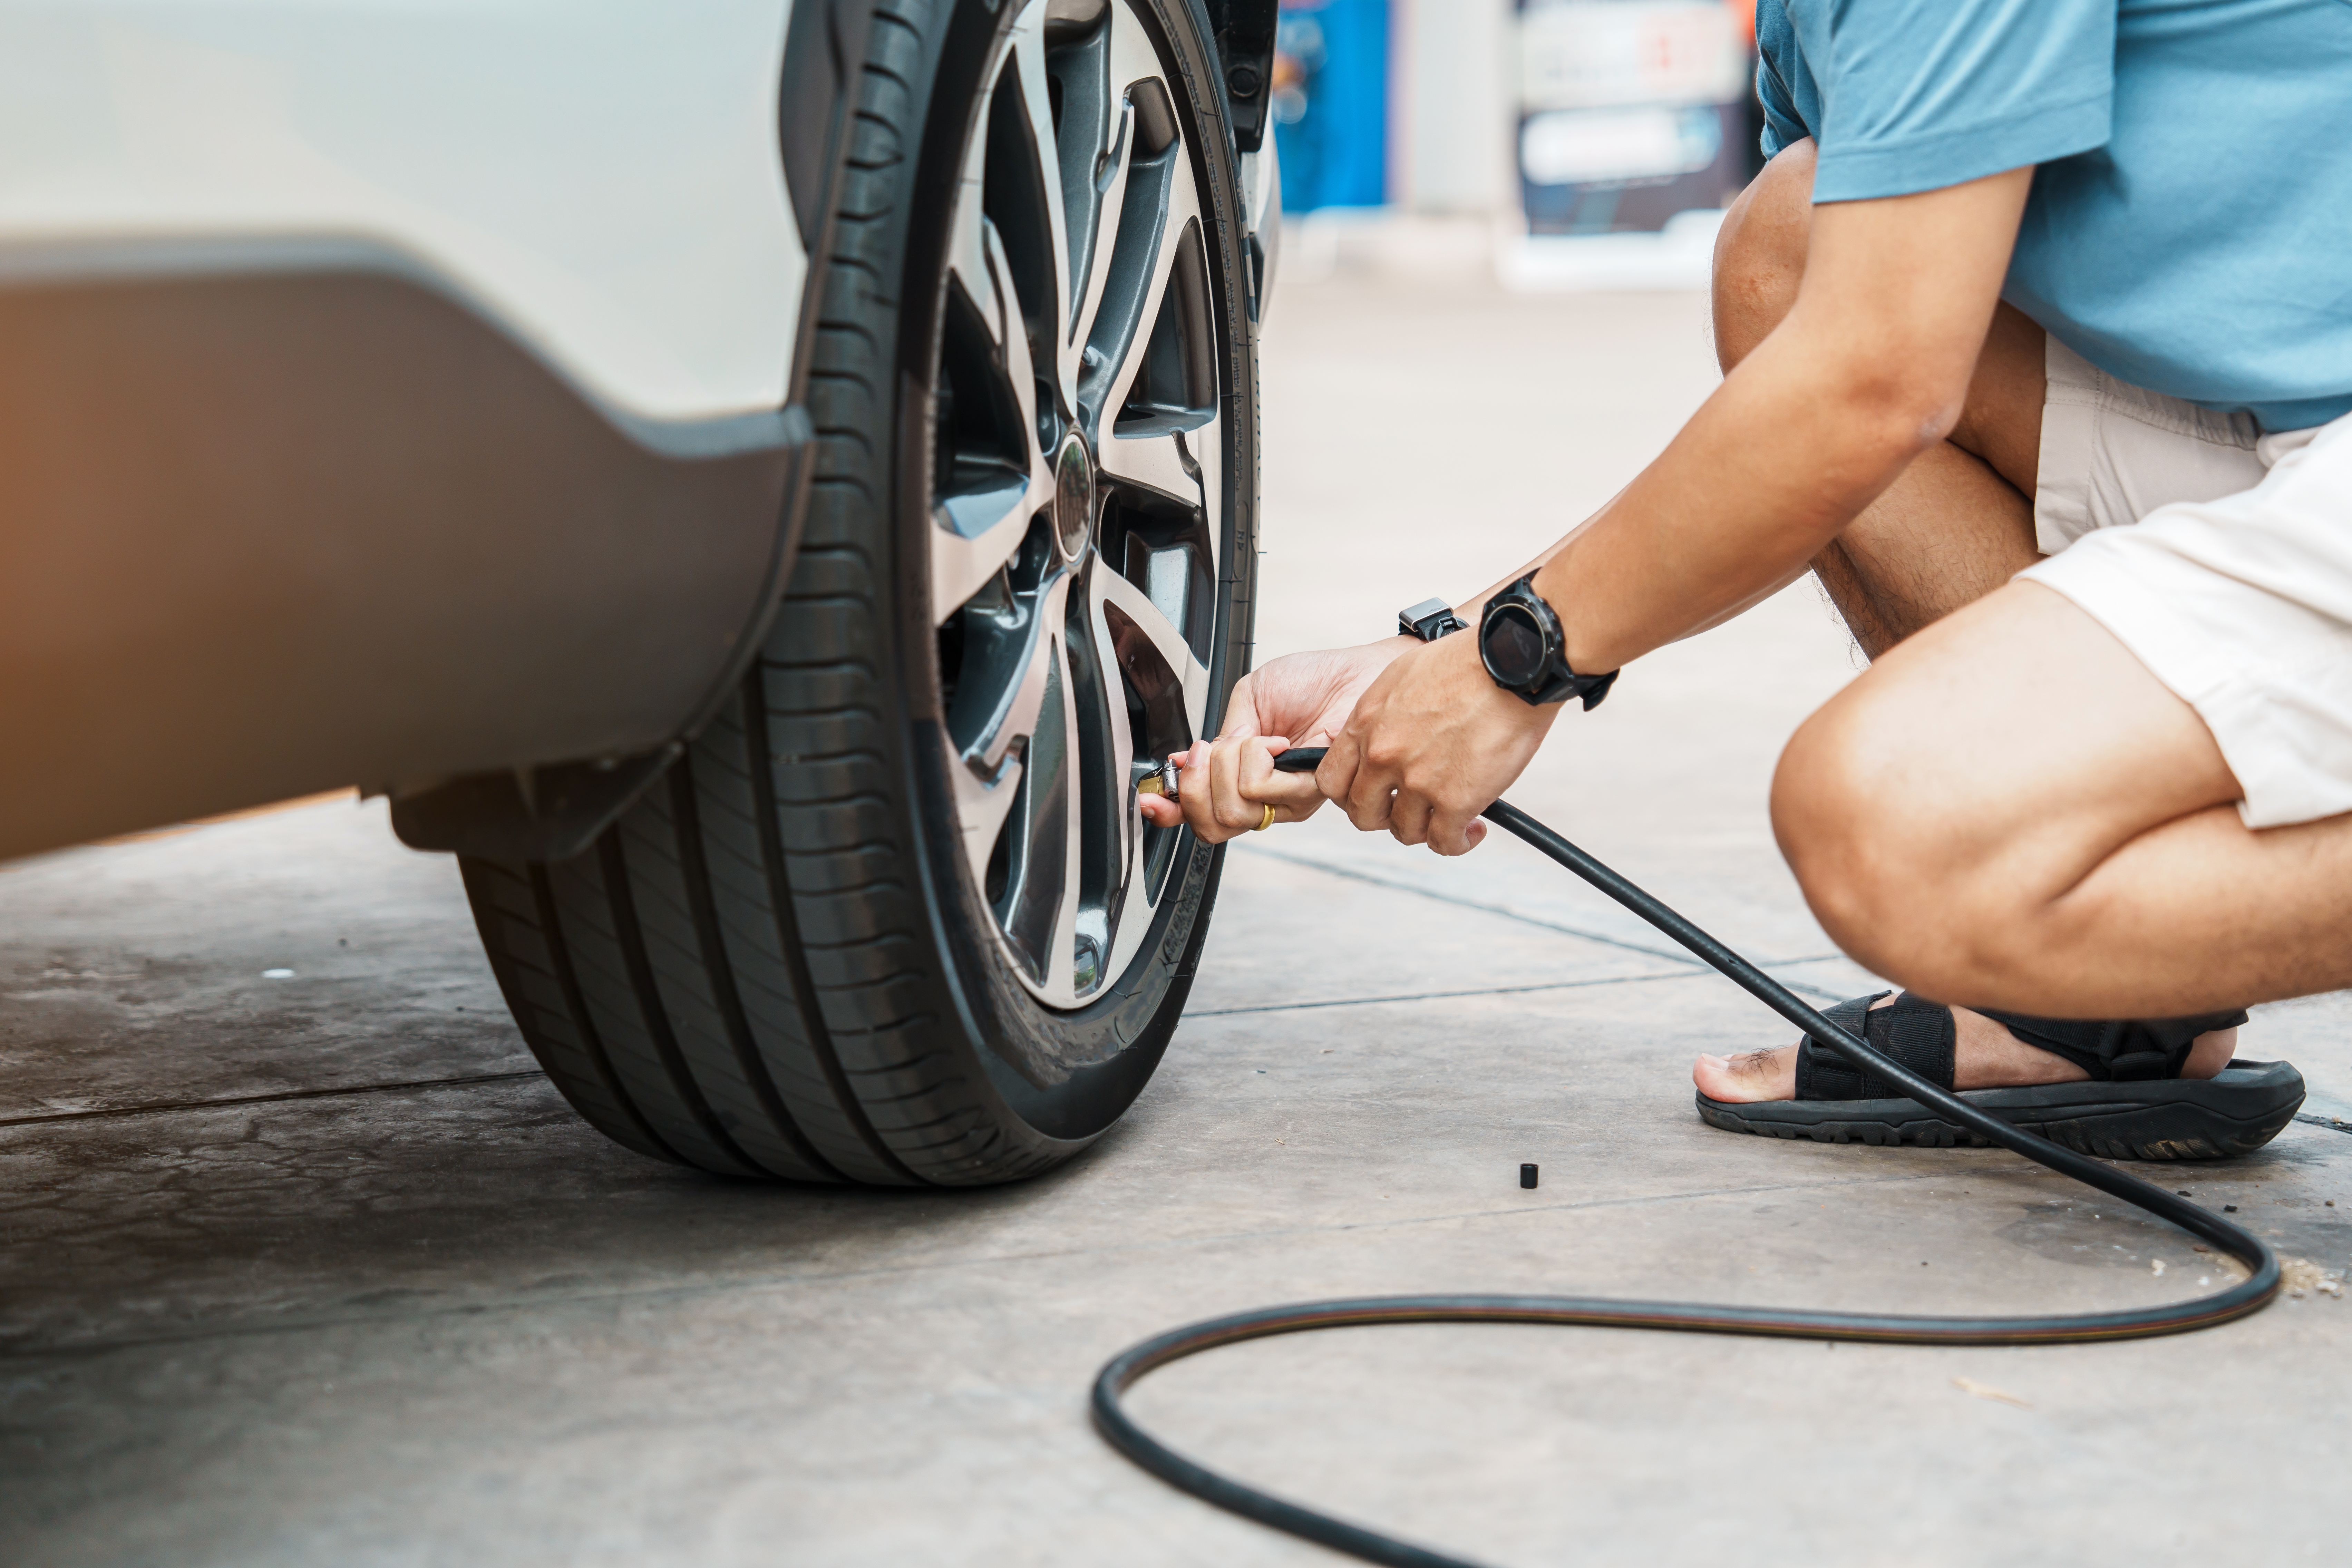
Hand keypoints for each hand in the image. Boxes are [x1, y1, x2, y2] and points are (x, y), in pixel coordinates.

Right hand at [1137, 639, 1414, 841]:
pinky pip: (1260, 789)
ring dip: (1230, 764)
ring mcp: (1289, 799)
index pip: (1203, 813)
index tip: (1151, 798)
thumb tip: (1188, 763)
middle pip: (1212, 823)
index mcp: (1247, 778)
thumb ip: (1221, 738)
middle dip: (1199, 781)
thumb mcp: (1248, 699)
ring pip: (1234, 807)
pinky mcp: (1309, 792)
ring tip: (1256, 739)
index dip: (1171, 811)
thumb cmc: (1313, 681)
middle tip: (1215, 749)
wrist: (1355, 673)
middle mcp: (1268, 797)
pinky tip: (1277, 742)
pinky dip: (1256, 758)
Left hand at [1316, 629, 1557, 855]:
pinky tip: (1472, 829)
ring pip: (1404, 831)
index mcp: (1365, 725)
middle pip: (1362, 813)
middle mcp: (1383, 756)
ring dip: (1426, 828)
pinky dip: (1458, 842)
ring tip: (1448, 815)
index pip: (1331, 781)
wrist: (1509, 663)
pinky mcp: (1455, 800)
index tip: (1375, 791)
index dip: (1351, 793)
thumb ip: (1382, 717)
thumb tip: (1380, 739)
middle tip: (1411, 807)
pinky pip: (1444, 843)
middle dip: (1386, 815)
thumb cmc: (1463, 662)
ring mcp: (1417, 781)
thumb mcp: (1401, 679)